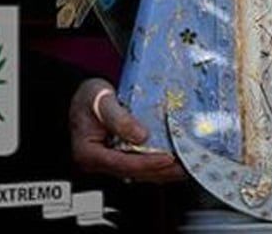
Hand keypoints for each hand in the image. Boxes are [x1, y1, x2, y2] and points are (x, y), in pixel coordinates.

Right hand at [69, 78, 185, 182]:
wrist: (83, 97)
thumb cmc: (89, 97)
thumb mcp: (100, 100)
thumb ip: (118, 118)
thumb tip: (141, 136)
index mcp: (89, 153)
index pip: (123, 164)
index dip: (148, 163)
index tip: (168, 159)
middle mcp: (99, 163)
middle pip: (135, 173)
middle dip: (162, 171)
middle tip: (186, 166)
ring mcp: (111, 162)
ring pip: (141, 173)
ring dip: (164, 171)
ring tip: (187, 165)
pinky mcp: (121, 158)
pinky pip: (142, 166)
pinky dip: (160, 165)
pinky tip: (177, 160)